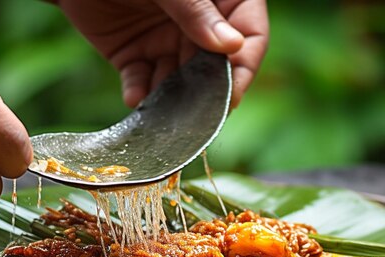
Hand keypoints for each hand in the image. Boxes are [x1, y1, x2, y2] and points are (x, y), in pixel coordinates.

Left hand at [54, 0, 268, 108]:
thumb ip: (196, 12)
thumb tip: (233, 46)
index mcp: (221, 0)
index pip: (250, 35)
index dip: (245, 68)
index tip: (233, 96)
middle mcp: (197, 26)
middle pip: (214, 68)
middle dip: (205, 94)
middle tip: (195, 117)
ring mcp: (166, 43)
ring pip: (178, 82)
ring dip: (171, 101)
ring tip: (162, 115)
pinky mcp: (135, 56)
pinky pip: (142, 81)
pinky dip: (139, 93)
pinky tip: (135, 98)